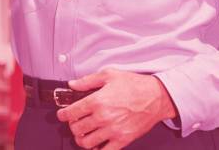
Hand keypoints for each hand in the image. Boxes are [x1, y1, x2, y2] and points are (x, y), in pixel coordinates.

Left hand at [56, 68, 177, 148]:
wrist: (155, 97)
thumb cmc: (134, 85)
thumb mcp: (109, 75)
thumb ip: (88, 80)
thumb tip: (72, 84)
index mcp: (98, 100)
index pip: (72, 112)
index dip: (63, 114)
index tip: (62, 114)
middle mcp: (103, 117)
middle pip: (77, 128)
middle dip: (72, 125)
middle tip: (75, 122)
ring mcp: (112, 131)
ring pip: (86, 142)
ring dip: (81, 139)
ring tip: (83, 133)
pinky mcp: (122, 140)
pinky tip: (96, 143)